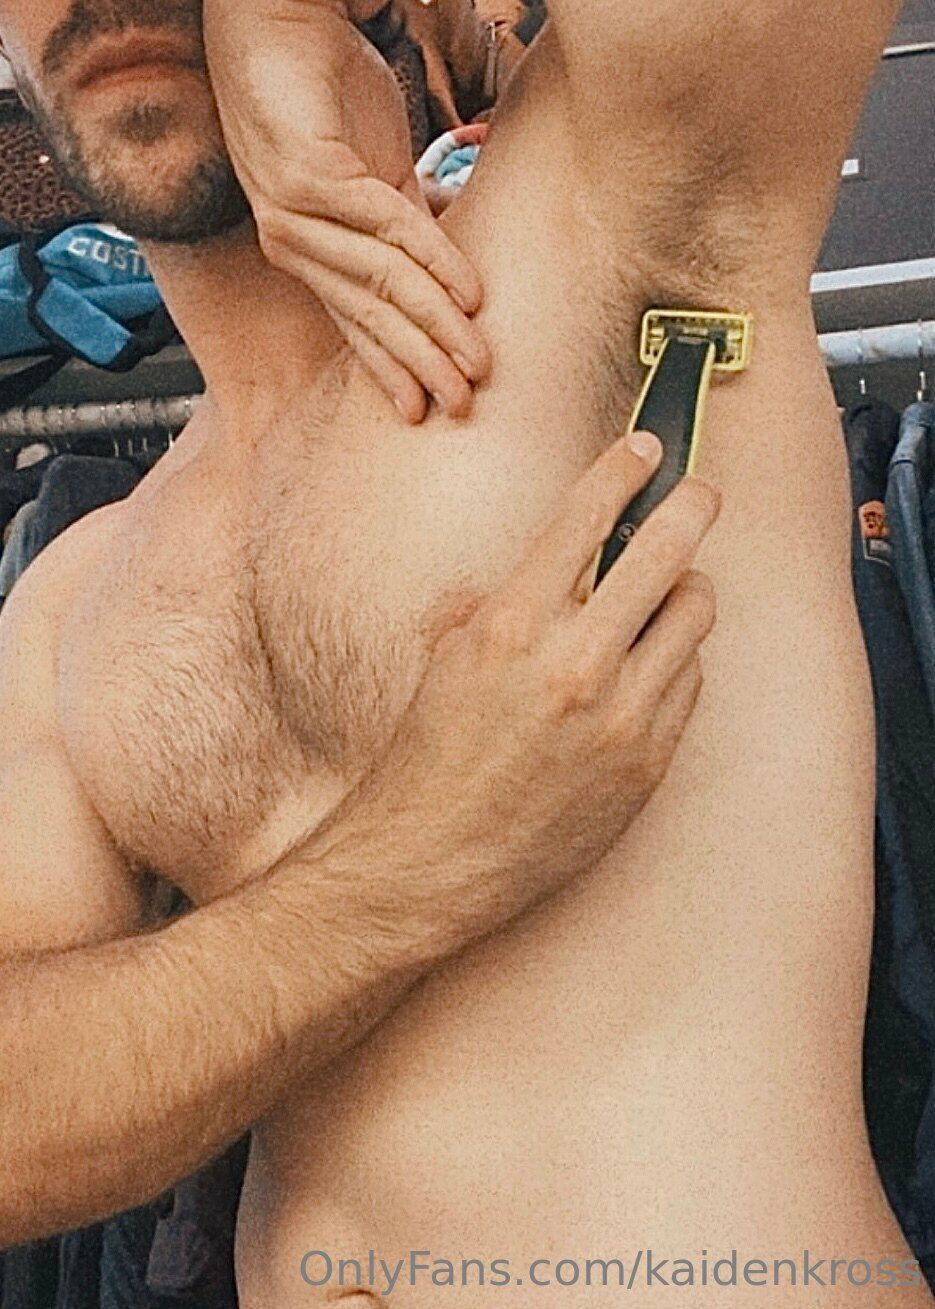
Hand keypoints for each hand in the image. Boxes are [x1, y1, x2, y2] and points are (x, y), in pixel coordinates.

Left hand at [203, 0, 490, 422]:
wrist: (281, 16)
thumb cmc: (327, 89)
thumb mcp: (375, 173)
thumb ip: (405, 227)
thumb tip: (449, 274)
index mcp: (310, 246)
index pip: (355, 321)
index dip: (393, 368)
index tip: (426, 410)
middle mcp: (292, 239)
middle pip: (367, 316)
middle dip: (419, 365)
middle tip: (462, 402)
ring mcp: (292, 211)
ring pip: (380, 282)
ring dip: (435, 326)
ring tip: (476, 357)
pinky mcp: (304, 176)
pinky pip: (385, 226)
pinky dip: (432, 261)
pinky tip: (467, 291)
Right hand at [347, 434, 720, 954]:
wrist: (432, 860)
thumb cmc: (428, 756)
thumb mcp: (448, 657)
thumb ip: (506, 600)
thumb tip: (560, 563)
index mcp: (513, 625)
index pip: (588, 515)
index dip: (624, 469)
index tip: (645, 450)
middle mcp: (575, 663)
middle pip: (670, 550)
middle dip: (693, 505)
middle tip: (699, 493)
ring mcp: (622, 715)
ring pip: (695, 614)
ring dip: (685, 590)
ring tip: (666, 592)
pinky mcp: (649, 760)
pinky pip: (689, 680)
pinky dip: (675, 660)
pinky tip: (646, 666)